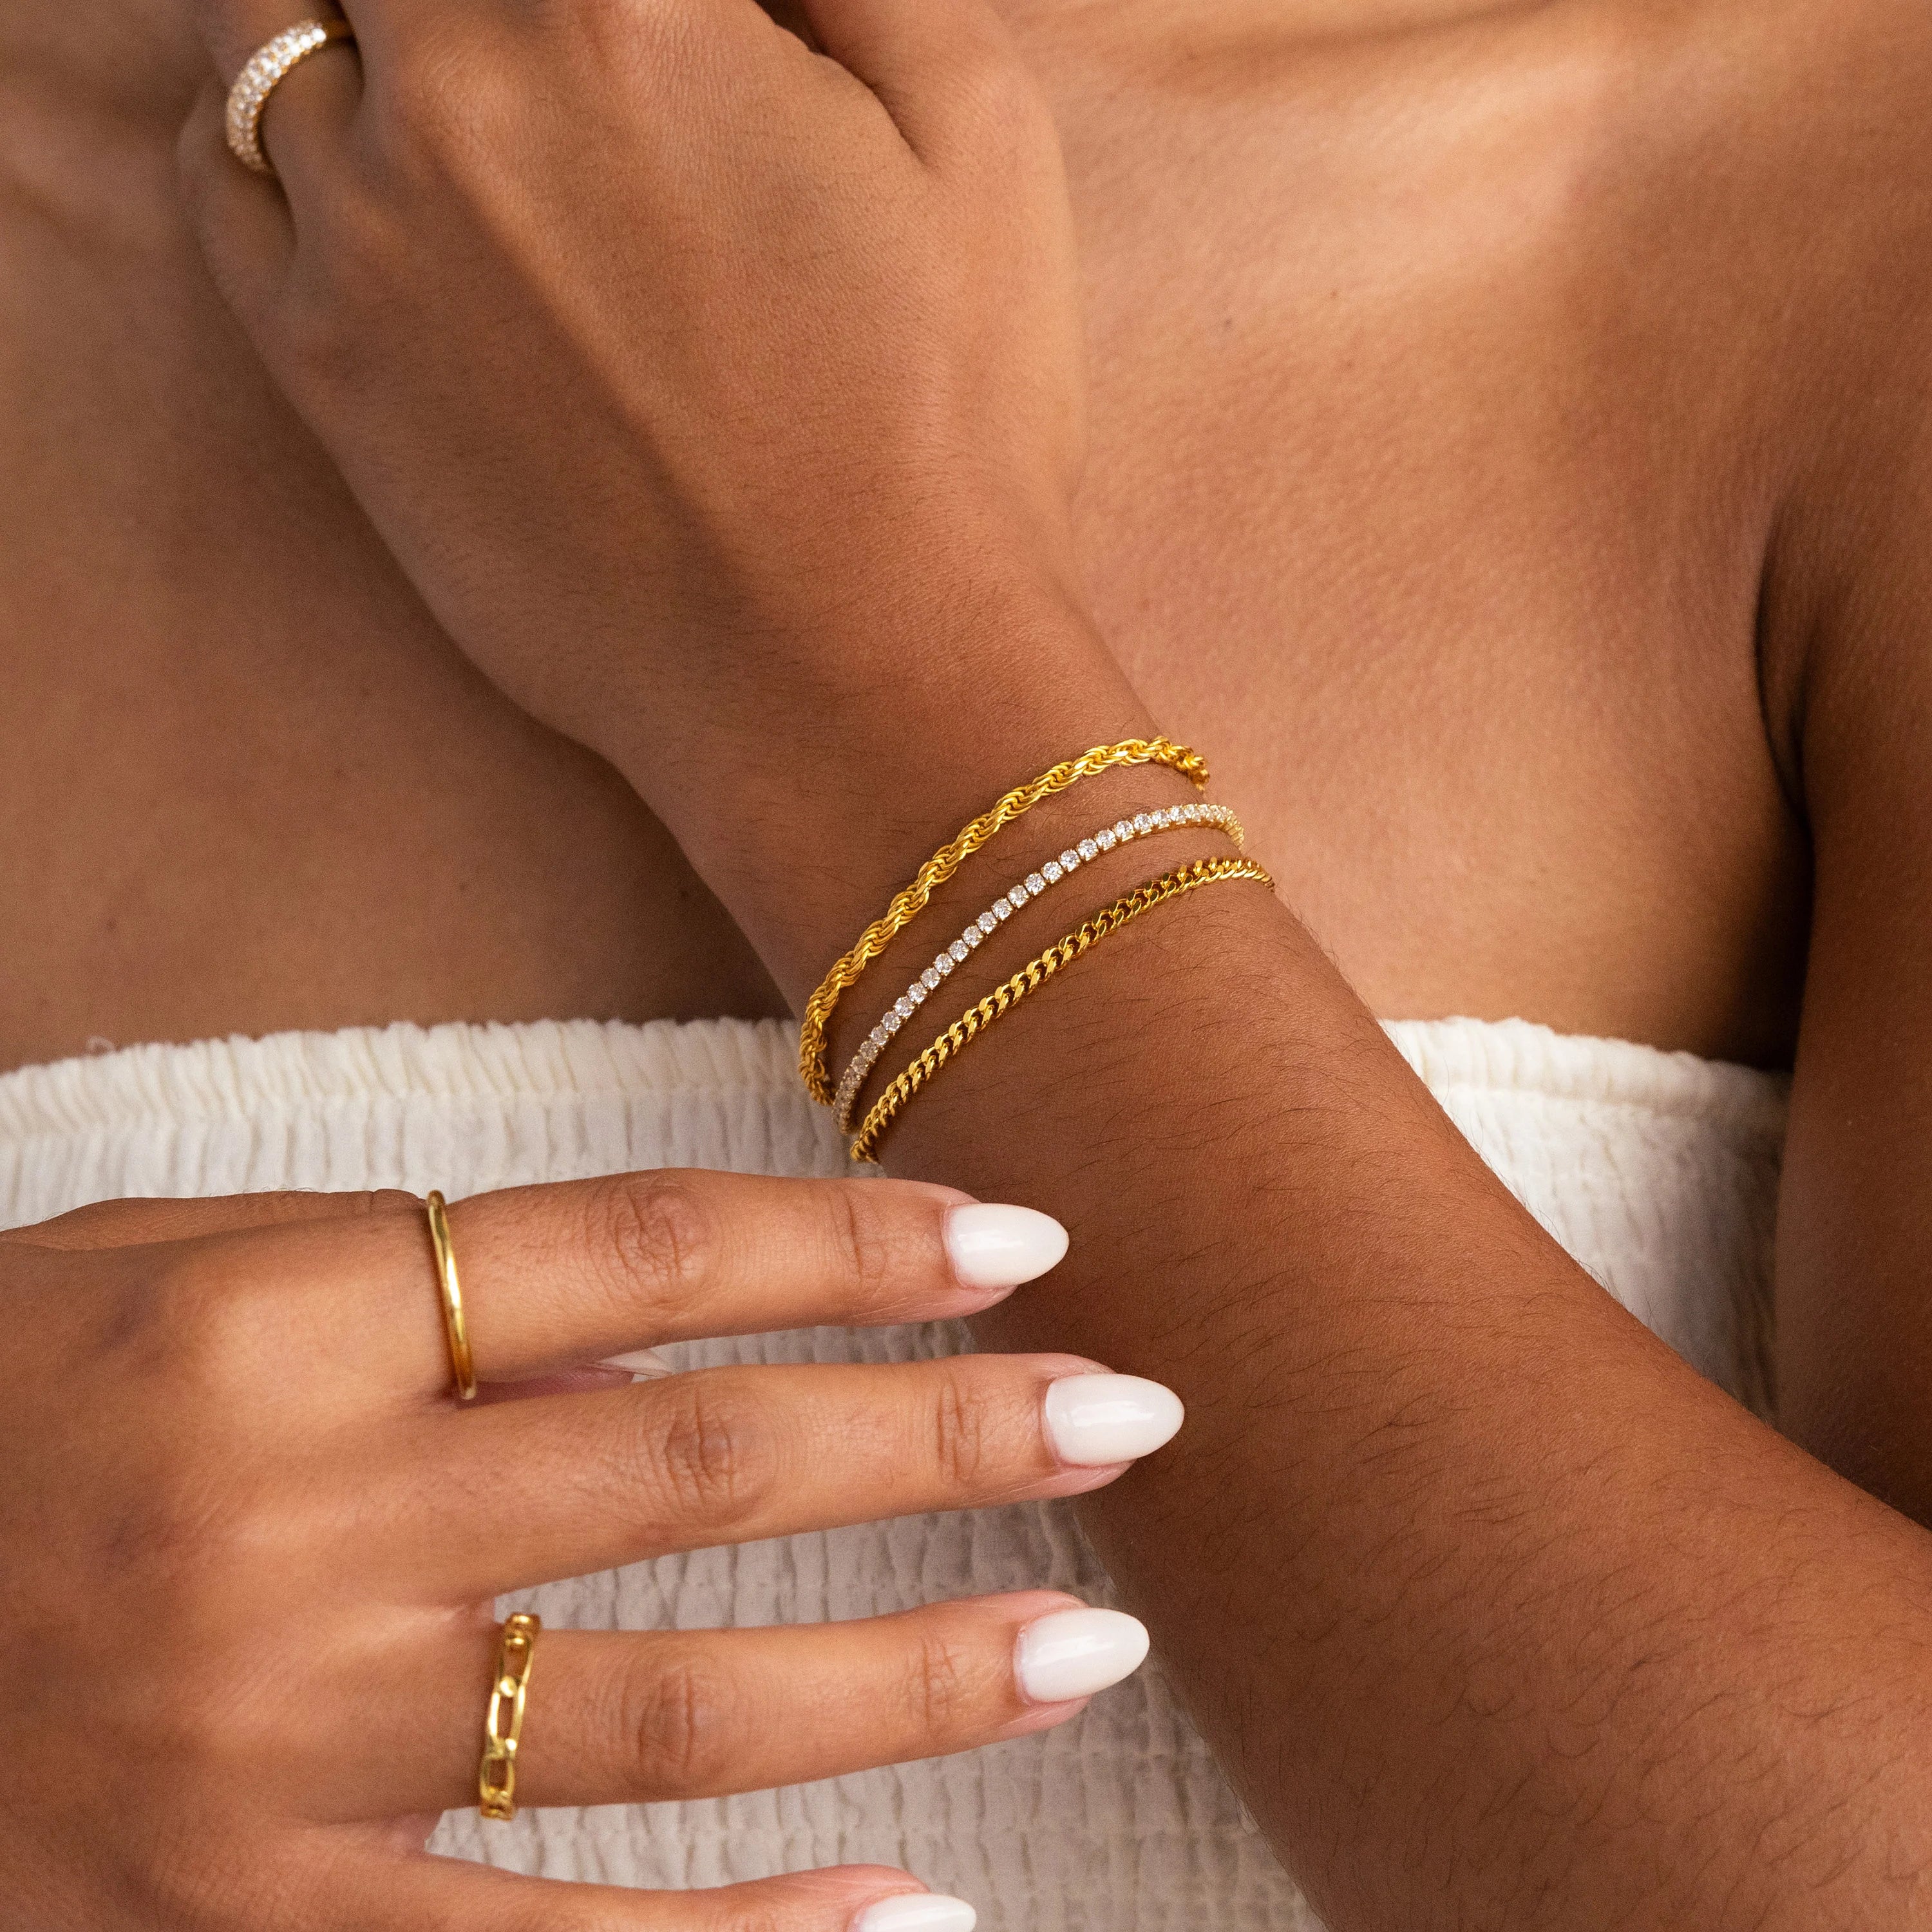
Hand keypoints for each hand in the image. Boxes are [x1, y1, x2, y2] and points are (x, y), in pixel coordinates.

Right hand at [3, 1174, 1178, 1930]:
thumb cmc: (7, 1406)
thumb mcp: (186, 1279)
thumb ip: (427, 1300)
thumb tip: (676, 1345)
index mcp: (278, 1326)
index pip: (647, 1255)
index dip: (855, 1238)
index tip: (1023, 1238)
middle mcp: (294, 1532)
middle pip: (703, 1468)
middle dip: (946, 1433)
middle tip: (1133, 1418)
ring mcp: (273, 1756)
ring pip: (668, 1716)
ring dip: (911, 1677)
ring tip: (1095, 1647)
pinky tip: (918, 1920)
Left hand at [178, 0, 1125, 922]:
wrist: (845, 679)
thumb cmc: (942, 424)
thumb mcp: (980, 132)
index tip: (641, 30)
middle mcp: (460, 84)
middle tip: (539, 53)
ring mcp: (367, 230)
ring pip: (262, 11)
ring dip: (356, 18)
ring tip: (439, 69)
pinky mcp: (325, 366)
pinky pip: (216, 170)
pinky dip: (257, 118)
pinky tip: (344, 145)